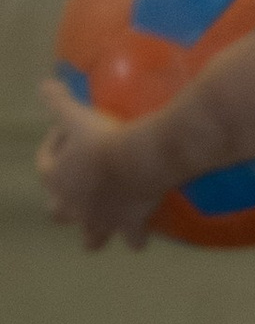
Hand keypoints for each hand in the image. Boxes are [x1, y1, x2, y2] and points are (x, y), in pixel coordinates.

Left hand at [35, 82, 170, 247]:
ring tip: (104, 224)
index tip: (68, 132)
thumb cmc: (102, 138)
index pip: (44, 164)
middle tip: (80, 190)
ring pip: (91, 237)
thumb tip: (45, 85)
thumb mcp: (75, 114)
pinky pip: (132, 239)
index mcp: (55, 179)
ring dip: (94, 233)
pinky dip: (136, 238)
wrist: (138, 160)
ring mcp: (100, 220)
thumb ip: (57, 100)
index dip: (54, 146)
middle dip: (65, 207)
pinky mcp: (128, 225)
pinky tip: (140, 236)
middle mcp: (72, 207)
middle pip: (58, 213)